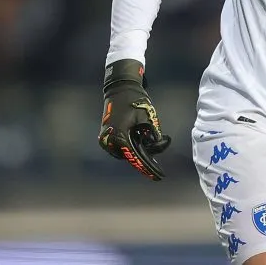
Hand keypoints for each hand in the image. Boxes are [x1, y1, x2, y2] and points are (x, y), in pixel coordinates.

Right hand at [98, 59, 170, 180]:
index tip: (159, 176)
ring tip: (154, 147)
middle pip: (132, 156)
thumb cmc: (135, 101)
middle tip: (159, 167)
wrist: (120, 89)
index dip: (149, 167)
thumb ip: (153, 133)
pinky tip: (143, 143)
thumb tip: (156, 145)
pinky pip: (121, 147)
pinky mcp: (106, 136)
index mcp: (120, 137)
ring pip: (126, 152)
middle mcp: (110, 142)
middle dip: (147, 158)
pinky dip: (132, 146)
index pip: (137, 157)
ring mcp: (106, 140)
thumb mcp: (148, 117)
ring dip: (139, 151)